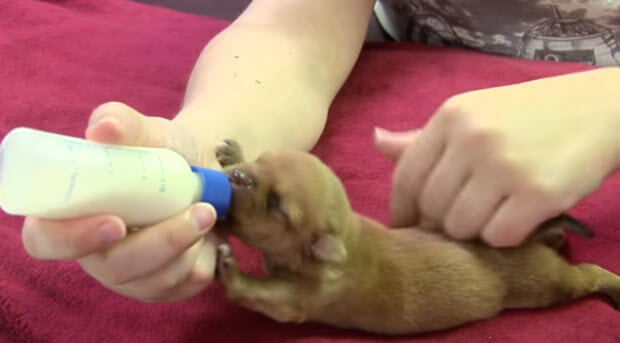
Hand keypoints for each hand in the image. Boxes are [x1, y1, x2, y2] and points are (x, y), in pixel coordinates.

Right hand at [22, 102, 218, 301]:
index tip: (115, 222)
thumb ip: (120, 122)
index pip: (46, 240)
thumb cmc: (161, 149)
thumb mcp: (145, 130)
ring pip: (155, 280)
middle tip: (199, 211)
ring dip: (188, 244)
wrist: (205, 168)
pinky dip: (204, 256)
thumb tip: (104, 129)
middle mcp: (94, 253)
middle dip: (160, 242)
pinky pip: (184, 285)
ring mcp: (129, 275)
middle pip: (113, 267)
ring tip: (208, 210)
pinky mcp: (164, 287)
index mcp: (69, 216)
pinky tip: (208, 232)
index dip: (72, 238)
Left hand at [375, 69, 619, 246]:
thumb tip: (376, 142)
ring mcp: (505, 165)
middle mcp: (473, 138)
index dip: (402, 209)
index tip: (407, 224)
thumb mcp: (473, 113)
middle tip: (462, 217)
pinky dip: (503, 237)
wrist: (600, 110)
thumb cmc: (528, 115)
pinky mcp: (538, 193)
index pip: (406, 176)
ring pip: (460, 226)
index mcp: (451, 116)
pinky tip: (516, 218)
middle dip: (440, 221)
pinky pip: (497, 237)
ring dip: (472, 231)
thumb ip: (424, 137)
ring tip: (492, 213)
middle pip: (431, 207)